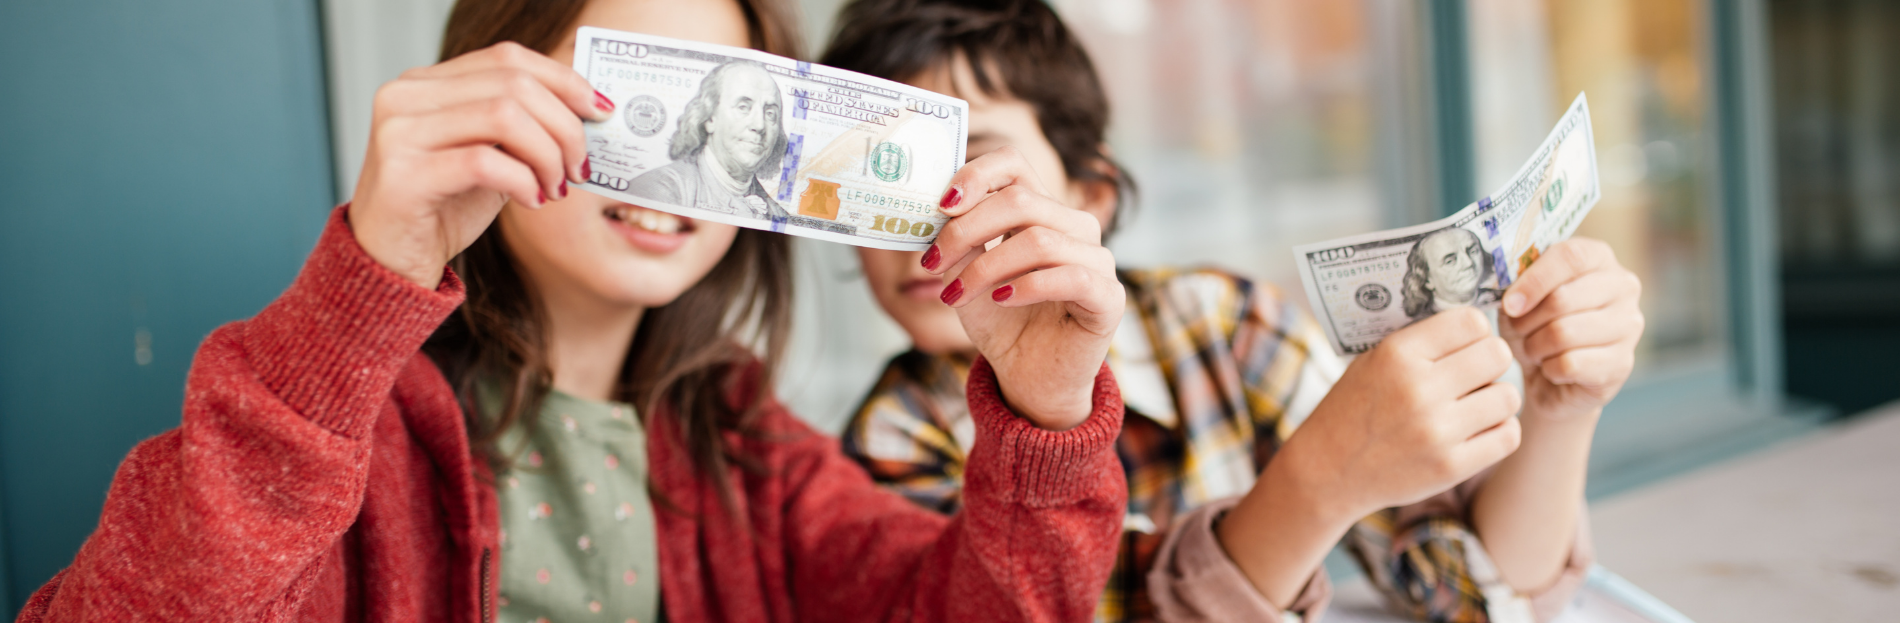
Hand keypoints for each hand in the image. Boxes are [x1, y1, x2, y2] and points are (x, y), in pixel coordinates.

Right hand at [348, 42, 610, 288]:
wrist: (389, 262)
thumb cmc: (442, 208)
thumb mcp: (489, 155)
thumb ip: (520, 127)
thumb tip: (586, 113)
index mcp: (425, 82)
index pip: (507, 58)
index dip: (563, 80)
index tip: (599, 111)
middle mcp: (406, 96)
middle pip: (513, 84)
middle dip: (564, 126)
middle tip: (579, 165)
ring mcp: (399, 132)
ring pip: (504, 116)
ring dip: (548, 155)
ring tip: (555, 186)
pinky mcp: (403, 175)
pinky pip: (485, 162)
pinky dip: (523, 181)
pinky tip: (532, 201)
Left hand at [925, 147, 1123, 429]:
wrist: (1028, 376)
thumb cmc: (1001, 321)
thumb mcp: (968, 274)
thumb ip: (961, 239)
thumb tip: (939, 209)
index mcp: (1041, 211)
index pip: (1014, 165)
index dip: (977, 174)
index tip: (941, 204)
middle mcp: (1074, 227)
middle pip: (1020, 202)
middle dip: (966, 230)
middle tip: (932, 262)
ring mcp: (1097, 260)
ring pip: (1040, 240)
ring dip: (987, 268)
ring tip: (957, 294)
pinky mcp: (1109, 297)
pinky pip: (1071, 276)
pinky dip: (1028, 286)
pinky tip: (1002, 300)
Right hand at [1277, 308, 1522, 518]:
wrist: (1328, 470)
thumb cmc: (1354, 408)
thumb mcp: (1374, 360)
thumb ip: (1422, 342)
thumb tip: (1480, 325)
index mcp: (1398, 355)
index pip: (1472, 322)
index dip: (1475, 331)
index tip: (1465, 345)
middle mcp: (1419, 389)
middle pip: (1497, 355)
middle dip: (1491, 362)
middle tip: (1476, 375)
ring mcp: (1436, 431)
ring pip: (1509, 397)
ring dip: (1496, 399)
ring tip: (1475, 405)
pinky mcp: (1450, 466)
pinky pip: (1508, 436)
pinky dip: (1499, 431)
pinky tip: (1477, 430)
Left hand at [1499, 238, 1644, 421]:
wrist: (1552, 377)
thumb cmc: (1536, 326)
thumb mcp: (1521, 297)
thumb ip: (1517, 282)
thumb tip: (1513, 297)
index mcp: (1599, 257)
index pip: (1570, 257)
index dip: (1533, 280)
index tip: (1509, 304)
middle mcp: (1623, 287)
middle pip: (1562, 299)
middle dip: (1527, 320)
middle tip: (1519, 330)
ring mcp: (1629, 325)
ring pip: (1564, 334)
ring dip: (1535, 346)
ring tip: (1534, 348)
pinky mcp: (1623, 363)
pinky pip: (1570, 364)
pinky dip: (1549, 369)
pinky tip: (1552, 367)